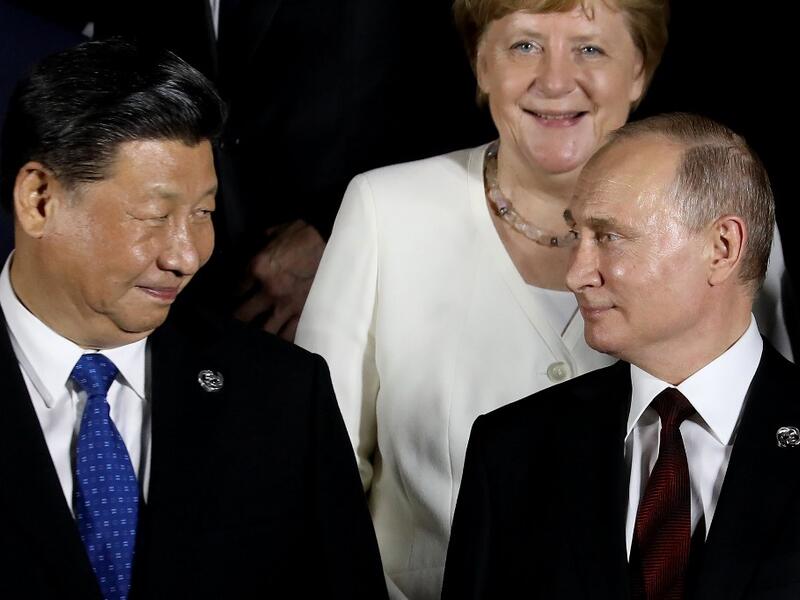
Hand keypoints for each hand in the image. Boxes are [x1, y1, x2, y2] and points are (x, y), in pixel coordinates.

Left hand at [234, 220, 324, 340]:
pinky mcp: (305, 311)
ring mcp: (288, 304)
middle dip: (235, 321)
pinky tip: (276, 345)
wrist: (331, 237)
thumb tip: (249, 251)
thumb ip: (258, 246)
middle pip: (242, 315)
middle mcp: (269, 290)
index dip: (230, 296)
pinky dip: (281, 340)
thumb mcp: (272, 232)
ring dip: (256, 335)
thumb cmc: (302, 232)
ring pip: (264, 331)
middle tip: (232, 326)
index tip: (229, 301)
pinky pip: (290, 333)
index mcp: (258, 268)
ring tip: (252, 340)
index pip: (235, 290)